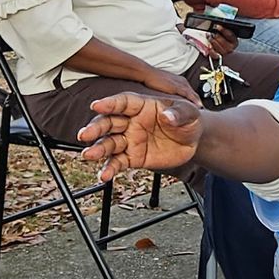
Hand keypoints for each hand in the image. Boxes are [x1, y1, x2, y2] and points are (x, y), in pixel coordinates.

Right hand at [79, 91, 203, 179]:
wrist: (193, 140)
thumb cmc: (188, 120)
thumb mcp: (189, 113)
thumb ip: (178, 114)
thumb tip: (167, 116)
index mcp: (141, 106)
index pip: (123, 102)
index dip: (110, 104)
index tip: (96, 106)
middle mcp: (131, 122)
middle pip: (109, 123)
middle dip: (96, 128)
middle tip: (85, 135)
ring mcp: (130, 140)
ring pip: (109, 144)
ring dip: (98, 149)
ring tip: (88, 156)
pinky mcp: (133, 157)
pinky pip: (118, 163)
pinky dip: (110, 169)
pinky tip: (104, 176)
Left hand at [207, 23, 241, 55]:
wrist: (227, 53)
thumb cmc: (225, 42)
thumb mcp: (227, 36)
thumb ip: (224, 31)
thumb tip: (217, 25)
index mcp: (234, 41)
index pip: (229, 35)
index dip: (223, 30)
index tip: (217, 26)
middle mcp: (231, 48)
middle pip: (222, 41)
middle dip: (216, 36)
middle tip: (212, 33)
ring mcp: (225, 53)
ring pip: (218, 47)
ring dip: (212, 41)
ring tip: (209, 37)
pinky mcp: (219, 57)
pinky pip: (214, 54)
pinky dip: (211, 50)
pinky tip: (209, 46)